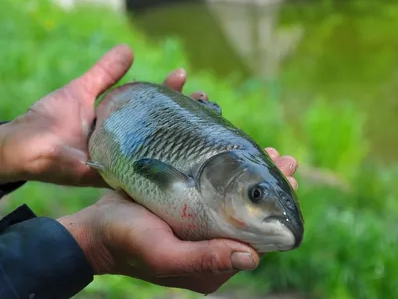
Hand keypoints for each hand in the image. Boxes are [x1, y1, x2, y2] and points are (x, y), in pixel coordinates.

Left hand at [0, 45, 206, 186]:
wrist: (29, 147)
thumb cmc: (52, 118)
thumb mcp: (83, 90)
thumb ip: (105, 73)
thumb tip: (129, 49)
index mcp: (122, 120)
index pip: (152, 104)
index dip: (169, 91)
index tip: (184, 77)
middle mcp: (128, 140)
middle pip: (161, 126)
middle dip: (184, 111)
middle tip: (203, 98)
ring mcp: (124, 159)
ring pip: (157, 150)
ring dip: (179, 139)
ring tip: (201, 121)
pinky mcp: (114, 177)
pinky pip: (140, 175)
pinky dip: (161, 170)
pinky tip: (184, 163)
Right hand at [57, 150, 297, 294]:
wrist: (94, 229)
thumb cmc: (126, 243)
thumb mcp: (165, 254)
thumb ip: (205, 258)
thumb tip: (253, 258)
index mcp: (212, 262)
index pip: (256, 236)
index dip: (276, 210)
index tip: (290, 180)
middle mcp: (210, 243)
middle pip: (249, 213)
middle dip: (269, 185)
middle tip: (283, 159)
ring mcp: (198, 224)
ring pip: (234, 197)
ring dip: (251, 173)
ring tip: (266, 150)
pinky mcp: (185, 206)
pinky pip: (214, 187)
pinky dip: (227, 168)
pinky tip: (234, 148)